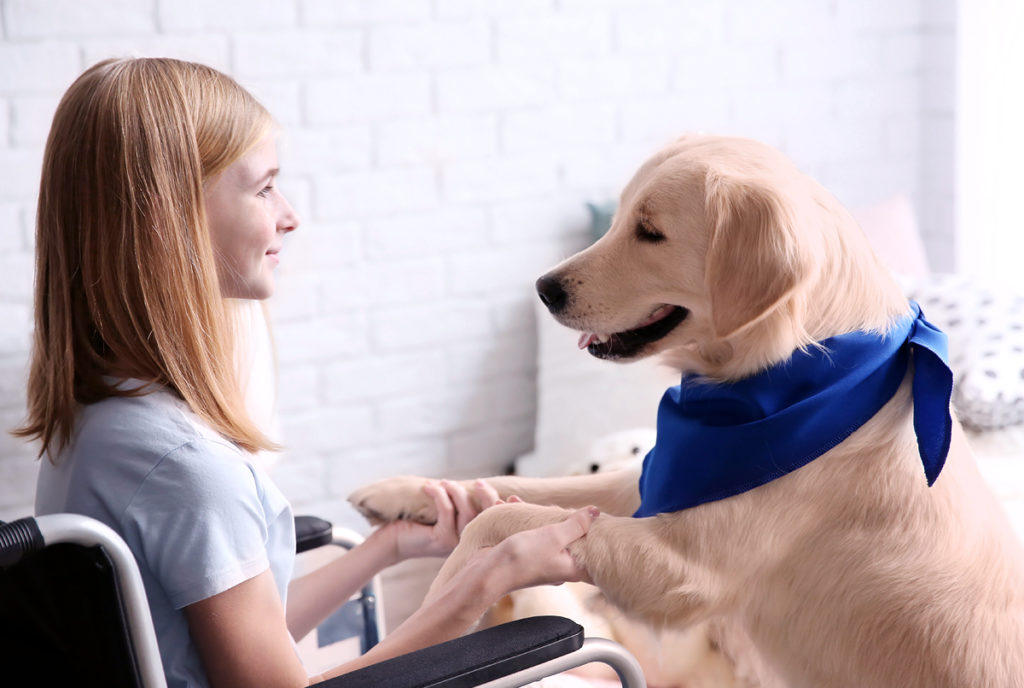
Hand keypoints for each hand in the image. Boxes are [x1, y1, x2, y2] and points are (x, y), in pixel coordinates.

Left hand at [386, 480, 504, 560]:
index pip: (494, 522)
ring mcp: (455, 543)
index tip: (499, 491)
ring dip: (456, 491)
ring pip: (467, 512)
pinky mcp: (441, 539)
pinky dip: (439, 494)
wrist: (391, 541)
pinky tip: (428, 487)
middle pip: (487, 516)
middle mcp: (468, 543)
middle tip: (479, 482)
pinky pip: (447, 511)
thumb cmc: (417, 524)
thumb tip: (479, 484)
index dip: (502, 507)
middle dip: (487, 496)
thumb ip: (461, 505)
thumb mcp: (445, 513)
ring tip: (444, 482)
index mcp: (472, 538)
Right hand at [451, 504, 596, 599]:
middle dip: (556, 515)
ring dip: (531, 514)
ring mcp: (541, 560)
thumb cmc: (522, 559)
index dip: (593, 530)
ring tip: (516, 500)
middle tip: (549, 506)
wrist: (487, 574)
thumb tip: (595, 512)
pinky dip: (519, 519)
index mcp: (572, 567)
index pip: (592, 548)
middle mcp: (559, 566)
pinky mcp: (525, 555)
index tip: (591, 514)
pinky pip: (528, 533)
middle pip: (568, 536)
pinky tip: (507, 505)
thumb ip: (576, 524)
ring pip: (544, 531)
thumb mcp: (554, 537)